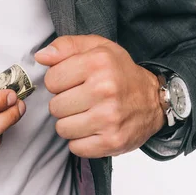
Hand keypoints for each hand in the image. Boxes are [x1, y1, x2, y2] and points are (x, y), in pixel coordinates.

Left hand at [35, 35, 165, 157]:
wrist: (154, 100)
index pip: (51, 80)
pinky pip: (75, 147)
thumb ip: (66, 47)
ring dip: (70, 124)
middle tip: (81, 100)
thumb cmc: (119, 74)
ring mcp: (110, 118)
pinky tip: (93, 129)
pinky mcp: (112, 141)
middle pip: (54, 107)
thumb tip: (41, 56)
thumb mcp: (96, 48)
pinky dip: (80, 141)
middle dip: (64, 104)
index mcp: (98, 63)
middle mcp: (105, 89)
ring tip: (86, 115)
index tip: (72, 82)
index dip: (58, 82)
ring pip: (62, 128)